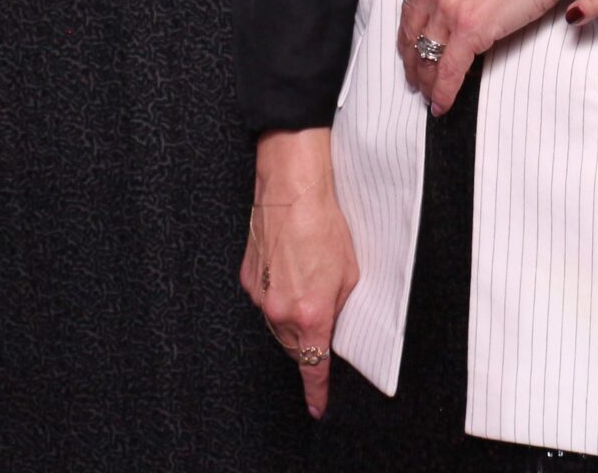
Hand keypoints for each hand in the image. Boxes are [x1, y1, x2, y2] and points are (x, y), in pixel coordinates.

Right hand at [242, 129, 358, 418]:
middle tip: (323, 320)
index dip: (316, 390)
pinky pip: (265, 300)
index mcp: (311, 313)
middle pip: (295, 345)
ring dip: (293, 317)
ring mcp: (259, 296)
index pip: (314, 365)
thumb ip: (342, 306)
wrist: (291, 190)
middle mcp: (280, 311)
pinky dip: (277, 295)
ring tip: (308, 283)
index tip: (318, 407)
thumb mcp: (350, 272)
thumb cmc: (325, 224)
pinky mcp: (246, 279)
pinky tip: (290, 270)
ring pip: (278, 325)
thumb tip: (336, 325)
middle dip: (309, 342)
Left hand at [397, 0, 591, 113]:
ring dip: (426, 81)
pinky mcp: (469, 29)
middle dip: (412, 62)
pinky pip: (449, 70)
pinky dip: (443, 92)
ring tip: (429, 95)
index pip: (411, 9)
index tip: (412, 49)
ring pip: (426, 56)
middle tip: (416, 79)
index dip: (410, 35)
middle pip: (411, 34)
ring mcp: (448, 6)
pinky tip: (442, 105)